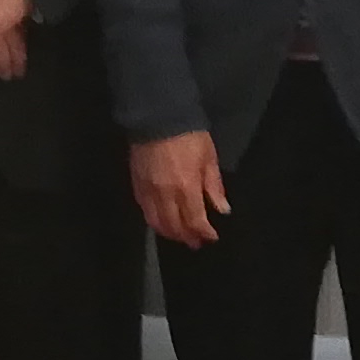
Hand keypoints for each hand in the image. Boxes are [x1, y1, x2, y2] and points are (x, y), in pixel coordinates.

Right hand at [130, 130, 229, 245]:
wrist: (158, 117)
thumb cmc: (189, 136)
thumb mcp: (209, 158)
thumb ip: (214, 186)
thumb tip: (222, 209)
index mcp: (187, 188)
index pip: (195, 221)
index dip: (204, 233)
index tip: (212, 237)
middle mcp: (166, 195)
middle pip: (175, 226)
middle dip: (187, 237)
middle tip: (196, 242)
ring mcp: (148, 191)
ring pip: (156, 222)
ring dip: (169, 233)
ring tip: (179, 235)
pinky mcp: (136, 185)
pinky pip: (144, 210)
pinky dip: (154, 220)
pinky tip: (161, 221)